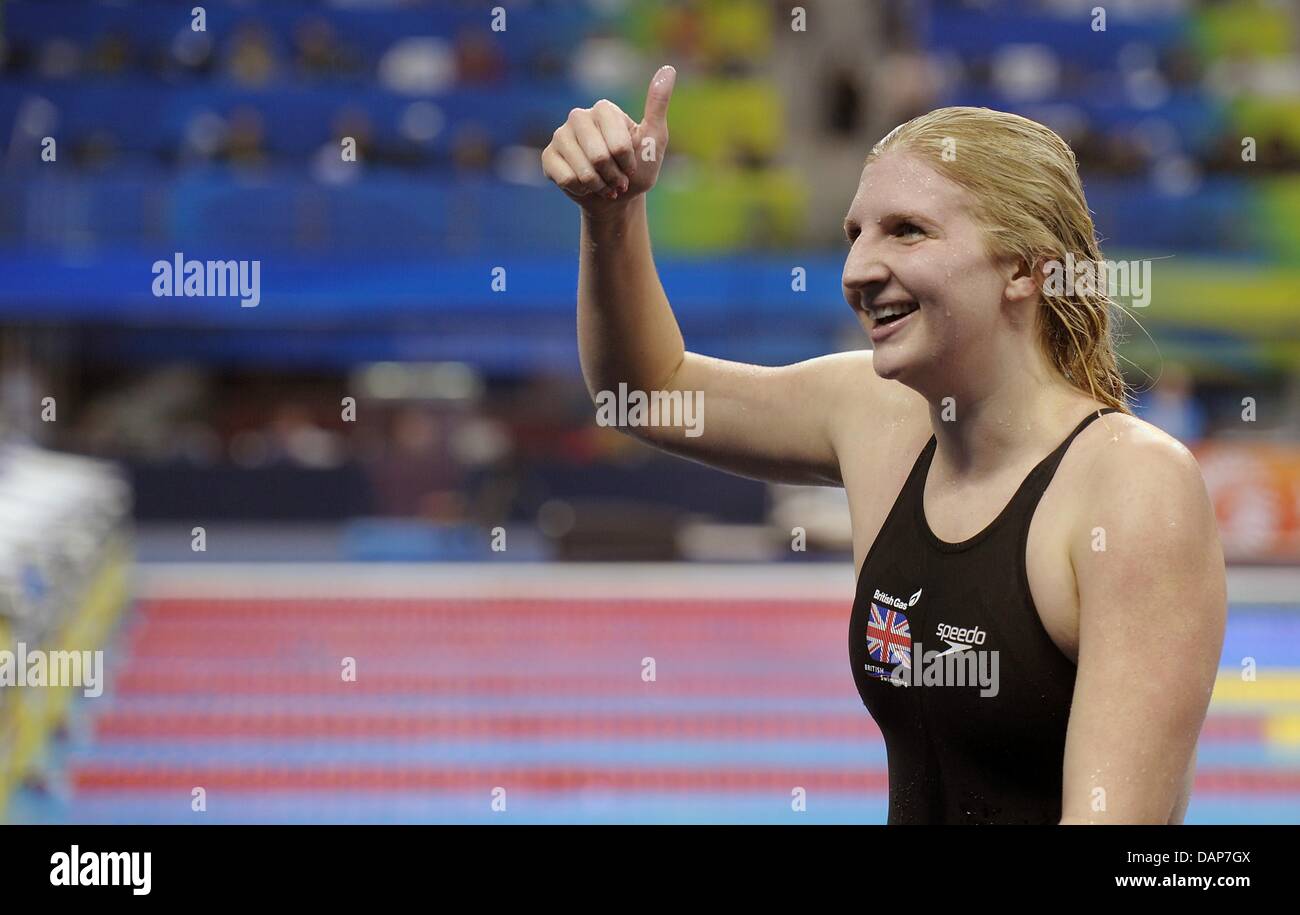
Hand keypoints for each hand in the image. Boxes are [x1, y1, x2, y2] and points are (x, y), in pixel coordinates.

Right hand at [541, 65, 675, 214]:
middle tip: (618, 180)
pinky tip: (585, 186)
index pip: (618, 144)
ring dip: (598, 185)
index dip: (627, 163)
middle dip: (613, 177)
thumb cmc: (638, 167)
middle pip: (599, 157)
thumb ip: (658, 105)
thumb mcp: (654, 138)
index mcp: (604, 109)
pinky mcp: (548, 156)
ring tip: (603, 183)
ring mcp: (561, 135)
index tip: (631, 165)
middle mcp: (579, 117)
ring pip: (582, 171)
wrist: (616, 198)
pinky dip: (581, 189)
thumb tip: (668, 68)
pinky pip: (566, 179)